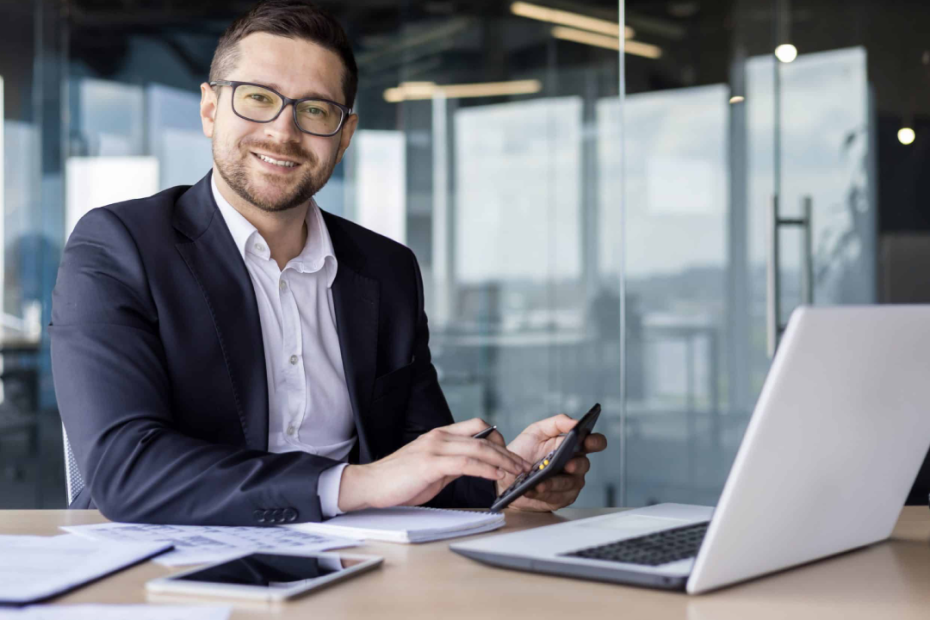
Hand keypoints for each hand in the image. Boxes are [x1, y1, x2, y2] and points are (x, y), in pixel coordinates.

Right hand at [337, 418, 531, 511]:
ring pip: (480, 448)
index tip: (511, 455)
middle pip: (484, 436)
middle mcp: (439, 436)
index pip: (477, 426)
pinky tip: (497, 477)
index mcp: (440, 435)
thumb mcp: (431, 468)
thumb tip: (476, 468)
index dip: (498, 438)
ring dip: (503, 461)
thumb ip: (453, 463)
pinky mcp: (430, 463)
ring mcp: (435, 448)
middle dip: (508, 451)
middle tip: (523, 465)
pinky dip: (486, 469)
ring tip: (517, 472)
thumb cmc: (398, 481)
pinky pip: (467, 463)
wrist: (370, 486)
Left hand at [497, 414, 607, 511]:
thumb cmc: (524, 451)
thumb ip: (556, 423)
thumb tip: (574, 422)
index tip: (588, 440)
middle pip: (584, 464)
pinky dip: (544, 493)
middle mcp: (575, 464)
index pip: (594, 442)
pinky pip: (557, 497)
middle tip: (567, 465)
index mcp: (573, 446)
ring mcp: (570, 482)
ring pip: (569, 483)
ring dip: (554, 483)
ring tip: (540, 483)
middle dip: (576, 465)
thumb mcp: (537, 432)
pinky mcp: (561, 498)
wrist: (508, 474)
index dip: (596, 441)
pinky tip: (532, 490)